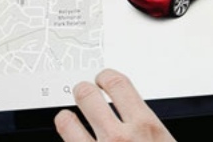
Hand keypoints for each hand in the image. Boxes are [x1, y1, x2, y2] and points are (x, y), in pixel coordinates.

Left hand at [55, 69, 174, 141]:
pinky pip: (66, 141)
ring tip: (68, 118)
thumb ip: (147, 129)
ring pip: (67, 121)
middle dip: (83, 90)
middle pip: (87, 94)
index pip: (118, 84)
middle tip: (83, 92)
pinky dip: (67, 137)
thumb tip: (135, 118)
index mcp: (146, 126)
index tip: (103, 79)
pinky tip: (71, 137)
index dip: (106, 77)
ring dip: (66, 117)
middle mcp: (120, 138)